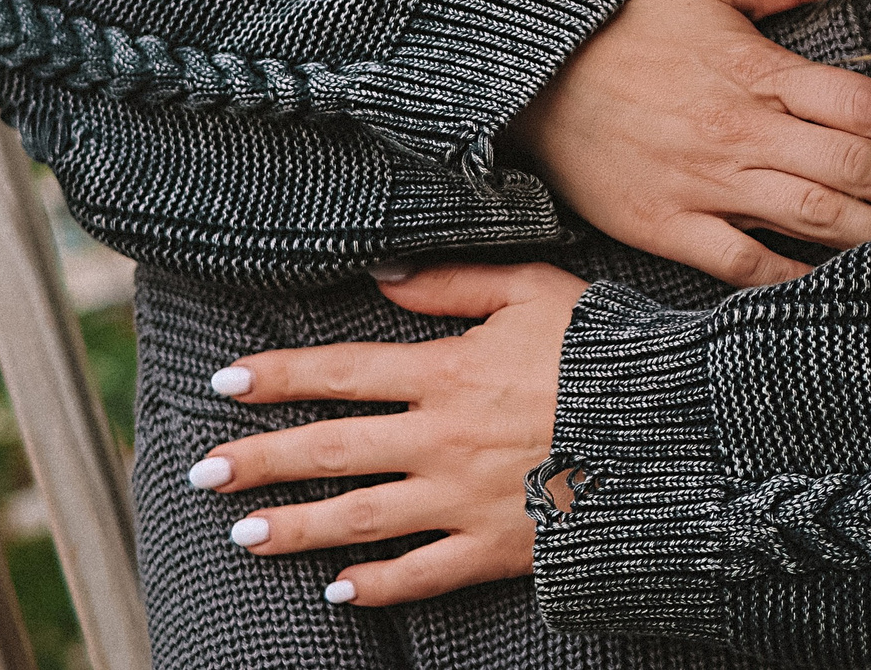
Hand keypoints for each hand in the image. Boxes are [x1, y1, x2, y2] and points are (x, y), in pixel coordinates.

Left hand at [194, 263, 579, 606]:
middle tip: (202, 474)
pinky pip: (423, 573)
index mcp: (448, 372)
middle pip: (331, 450)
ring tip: (243, 535)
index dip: (277, 377)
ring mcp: (464, 499)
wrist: (668, 427)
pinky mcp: (495, 546)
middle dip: (259, 462)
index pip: (341, 373)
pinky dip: (377, 587)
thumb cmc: (604, 349)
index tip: (223, 383)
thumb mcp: (534, 290)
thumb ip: (454, 283)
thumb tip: (381, 277)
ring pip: (360, 518)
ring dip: (296, 528)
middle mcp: (442, 438)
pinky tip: (337, 593)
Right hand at [502, 0, 870, 286]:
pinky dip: (798, 281)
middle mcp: (742, 129)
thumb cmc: (622, 33)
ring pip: (816, 215)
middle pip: (857, 165)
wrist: (525, 79)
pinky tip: (851, 293)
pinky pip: (745, 264)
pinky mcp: (668, 227)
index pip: (866, 104)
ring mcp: (705, 182)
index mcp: (759, 69)